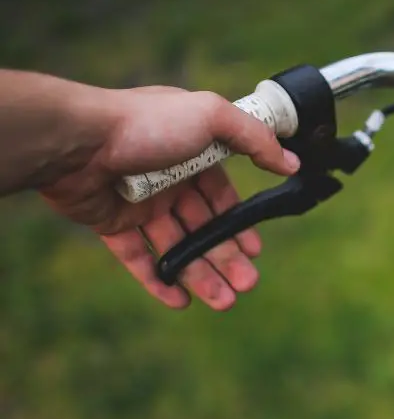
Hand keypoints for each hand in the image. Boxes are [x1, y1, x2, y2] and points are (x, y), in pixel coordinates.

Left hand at [39, 86, 298, 309]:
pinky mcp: (112, 223)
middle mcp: (168, 179)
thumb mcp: (212, 117)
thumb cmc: (145, 123)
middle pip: (204, 227)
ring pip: (177, 247)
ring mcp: (140, 204)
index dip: (238, 224)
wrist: (77, 140)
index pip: (222, 195)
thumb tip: (291, 161)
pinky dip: (159, 280)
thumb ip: (255, 139)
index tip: (254, 251)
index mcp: (192, 153)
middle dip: (226, 258)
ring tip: (224, 302)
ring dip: (201, 275)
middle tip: (246, 285)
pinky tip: (179, 301)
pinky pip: (139, 258)